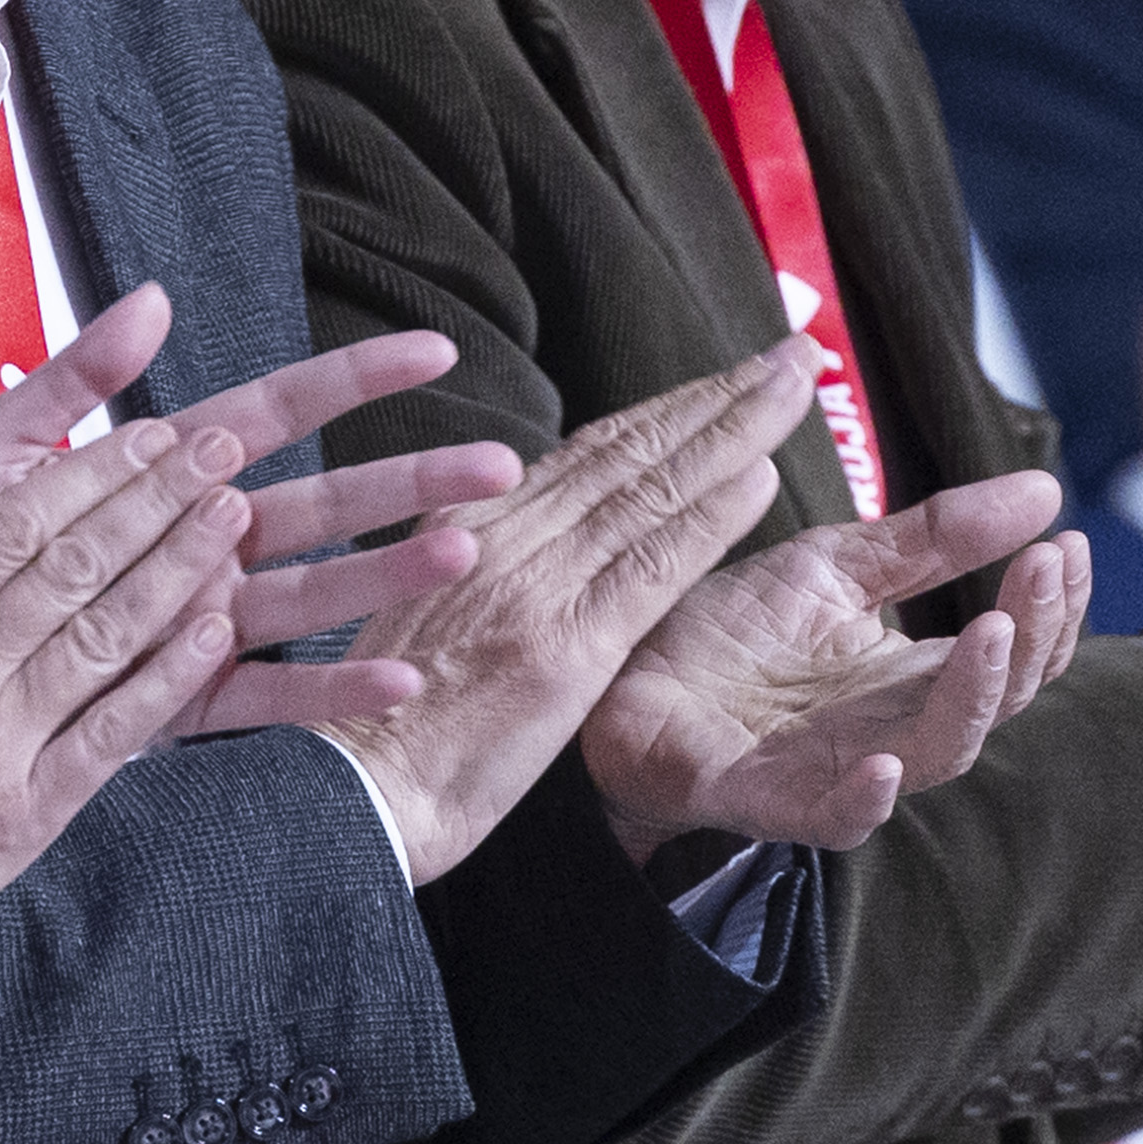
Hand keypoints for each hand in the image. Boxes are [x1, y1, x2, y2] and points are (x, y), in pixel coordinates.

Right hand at [0, 286, 264, 1019]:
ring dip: (178, 569)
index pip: (7, 526)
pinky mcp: (24, 815)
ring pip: (106, 635)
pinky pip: (113, 734)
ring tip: (233, 515)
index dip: (85, 472)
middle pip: (74, 565)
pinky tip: (216, 632)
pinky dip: (168, 679)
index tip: (138, 433)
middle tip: (217, 446)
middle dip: (154, 497)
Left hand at [0, 321, 522, 736]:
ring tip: (468, 550)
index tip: (435, 350)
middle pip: (324, 502)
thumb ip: (70, 381)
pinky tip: (401, 682)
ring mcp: (194, 624)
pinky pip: (266, 696)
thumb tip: (152, 297)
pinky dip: (333, 691)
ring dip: (390, 574)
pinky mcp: (176, 702)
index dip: (353, 379)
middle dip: (411, 482)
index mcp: (156, 474)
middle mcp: (193, 546)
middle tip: (503, 466)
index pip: (275, 411)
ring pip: (315, 593)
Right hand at [319, 341, 823, 882]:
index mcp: (466, 527)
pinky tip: (761, 475)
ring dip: (734, 430)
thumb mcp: (414, 617)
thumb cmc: (375, 725)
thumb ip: (472, 566)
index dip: (667, 410)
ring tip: (795, 385)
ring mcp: (537, 587)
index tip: (727, 381)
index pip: (588, 452)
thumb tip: (511, 537)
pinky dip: (710, 517)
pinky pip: (652, 566)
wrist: (348, 791)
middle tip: (790, 352)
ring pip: (652, 489)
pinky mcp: (565, 647)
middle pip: (630, 451)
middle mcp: (503, 538)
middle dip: (718, 397)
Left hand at [581, 480, 1086, 855]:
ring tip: (992, 634)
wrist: (622, 670)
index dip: (1049, 605)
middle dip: (1032, 639)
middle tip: (1045, 571)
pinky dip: (864, 798)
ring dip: (973, 698)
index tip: (1066, 541)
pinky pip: (834, 818)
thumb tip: (1045, 489)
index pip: (1014, 651)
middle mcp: (892, 729)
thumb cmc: (731, 629)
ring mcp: (835, 770)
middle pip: (995, 702)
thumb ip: (934, 537)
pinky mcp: (766, 799)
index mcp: (912, 676)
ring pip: (935, 756)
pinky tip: (884, 762)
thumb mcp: (838, 564)